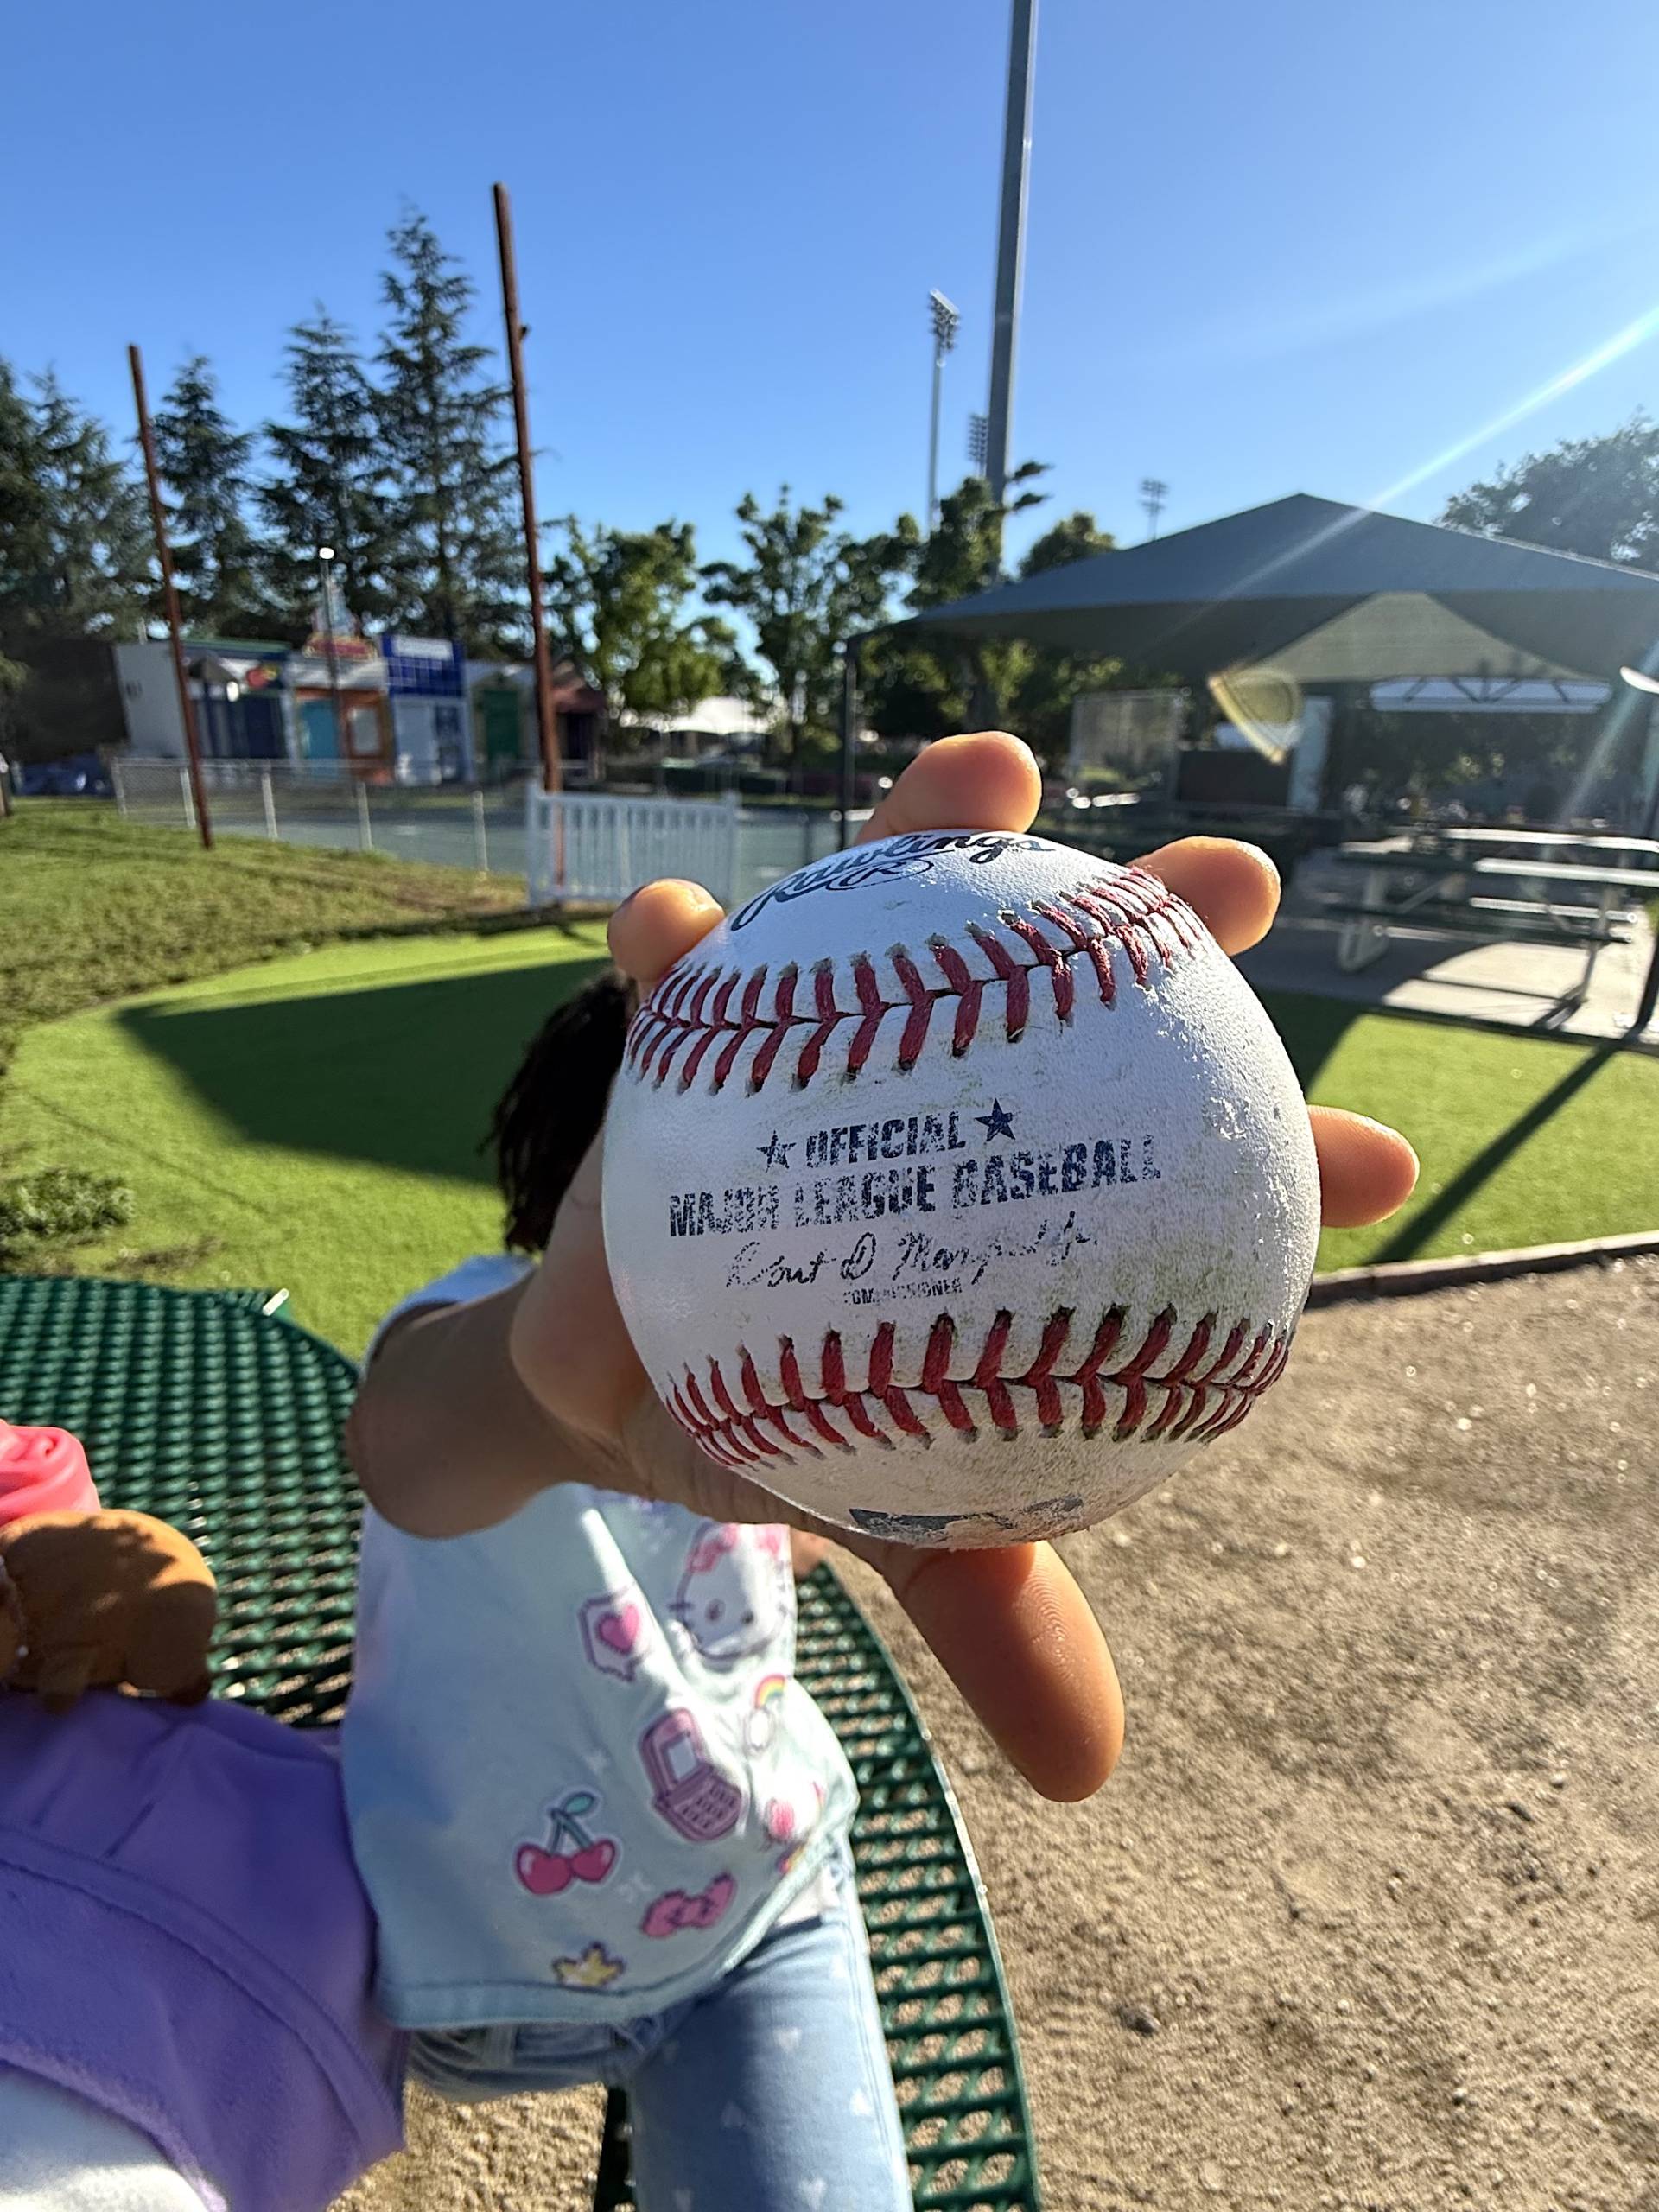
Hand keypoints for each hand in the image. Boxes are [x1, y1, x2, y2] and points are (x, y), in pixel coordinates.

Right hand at [513, 734, 1417, 1799]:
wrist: (615, 1383)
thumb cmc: (785, 1420)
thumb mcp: (886, 1504)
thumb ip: (988, 1606)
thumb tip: (1093, 1773)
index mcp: (1019, 1197)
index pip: (1173, 1158)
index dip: (1288, 1152)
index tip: (1377, 1161)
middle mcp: (940, 1086)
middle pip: (1068, 981)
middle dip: (1163, 915)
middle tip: (1240, 882)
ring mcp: (822, 1032)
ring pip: (891, 907)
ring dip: (935, 824)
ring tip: (997, 761)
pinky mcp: (696, 1021)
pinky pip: (684, 970)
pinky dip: (681, 942)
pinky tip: (673, 923)